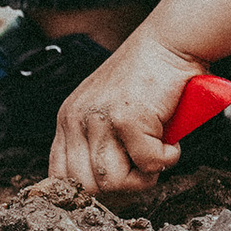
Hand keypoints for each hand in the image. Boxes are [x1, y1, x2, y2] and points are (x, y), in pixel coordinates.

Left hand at [47, 25, 205, 194]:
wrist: (170, 42)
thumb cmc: (146, 77)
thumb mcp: (106, 109)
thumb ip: (97, 141)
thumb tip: (106, 186)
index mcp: (68, 118)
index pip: (60, 175)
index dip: (90, 188)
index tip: (117, 182)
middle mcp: (77, 118)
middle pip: (87, 186)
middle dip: (120, 186)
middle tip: (143, 167)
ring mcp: (100, 118)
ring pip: (115, 181)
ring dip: (144, 174)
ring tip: (157, 151)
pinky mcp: (129, 119)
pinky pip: (149, 164)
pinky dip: (167, 158)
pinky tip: (170, 139)